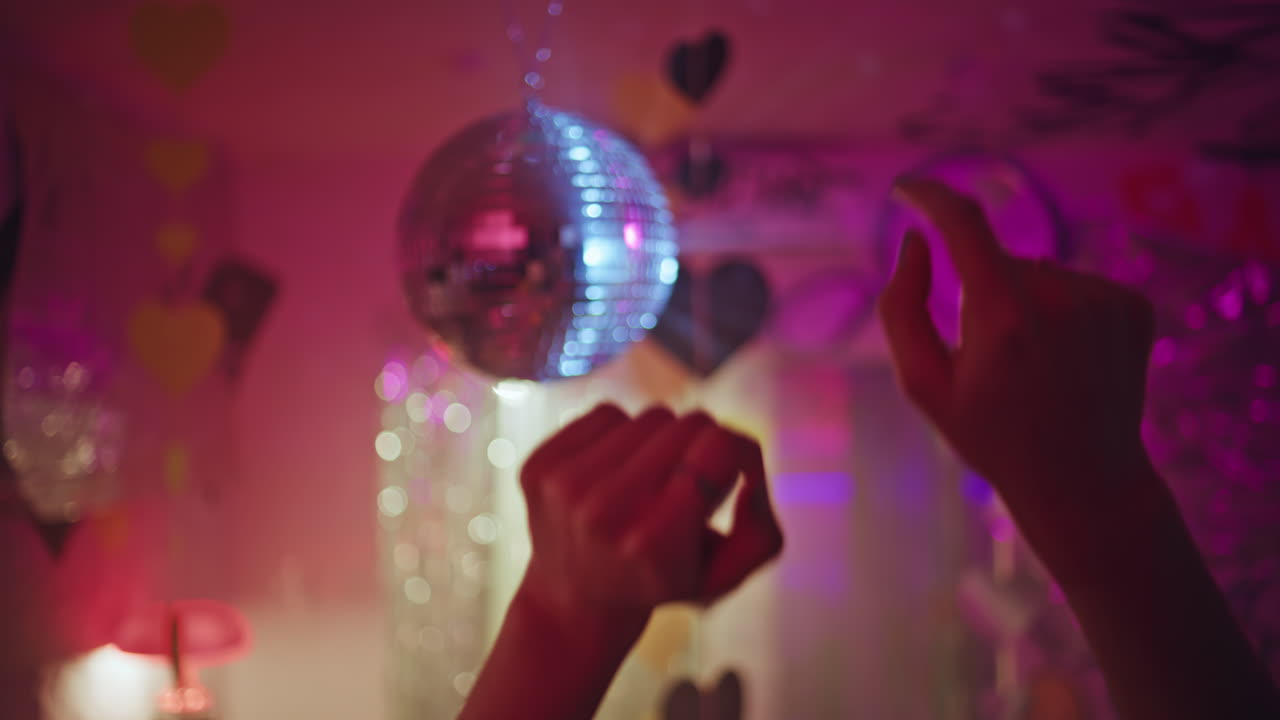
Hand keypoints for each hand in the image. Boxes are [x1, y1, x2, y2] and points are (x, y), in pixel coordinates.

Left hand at [515, 405, 783, 634]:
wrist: (575, 600)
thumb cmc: (662, 579)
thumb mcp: (725, 575)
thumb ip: (763, 530)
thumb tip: (750, 468)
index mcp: (656, 542)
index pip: (718, 447)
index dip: (741, 451)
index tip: (735, 471)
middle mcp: (606, 511)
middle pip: (687, 423)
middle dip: (703, 444)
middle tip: (691, 480)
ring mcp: (566, 485)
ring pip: (649, 415)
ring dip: (661, 441)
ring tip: (649, 482)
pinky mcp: (539, 466)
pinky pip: (607, 413)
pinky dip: (621, 434)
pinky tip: (614, 473)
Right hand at [881, 178, 1159, 576]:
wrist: (1083, 481)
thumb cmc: (991, 435)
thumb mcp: (924, 383)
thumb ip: (902, 306)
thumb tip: (913, 240)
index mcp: (1000, 316)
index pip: (962, 222)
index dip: (930, 196)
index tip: (908, 188)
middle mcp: (1058, 297)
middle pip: (998, 262)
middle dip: (982, 293)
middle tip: (990, 361)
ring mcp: (1102, 299)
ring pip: (1039, 272)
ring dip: (1025, 303)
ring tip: (1035, 367)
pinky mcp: (1132, 305)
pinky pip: (1077, 284)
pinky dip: (1063, 311)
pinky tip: (1067, 360)